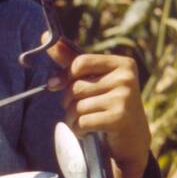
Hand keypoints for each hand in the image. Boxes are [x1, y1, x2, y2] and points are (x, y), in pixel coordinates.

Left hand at [45, 38, 150, 174]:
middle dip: (68, 102)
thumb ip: (72, 62)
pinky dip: (79, 130)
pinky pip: (83, 121)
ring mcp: (124, 98)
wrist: (132, 140)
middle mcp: (126, 78)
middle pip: (76, 87)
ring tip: (83, 122)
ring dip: (72, 119)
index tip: (59, 85)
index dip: (65, 76)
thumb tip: (44, 38)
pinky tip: (87, 132)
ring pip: (78, 106)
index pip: (80, 63)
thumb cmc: (110, 105)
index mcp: (123, 64)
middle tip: (77, 110)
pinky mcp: (119, 118)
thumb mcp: (96, 80)